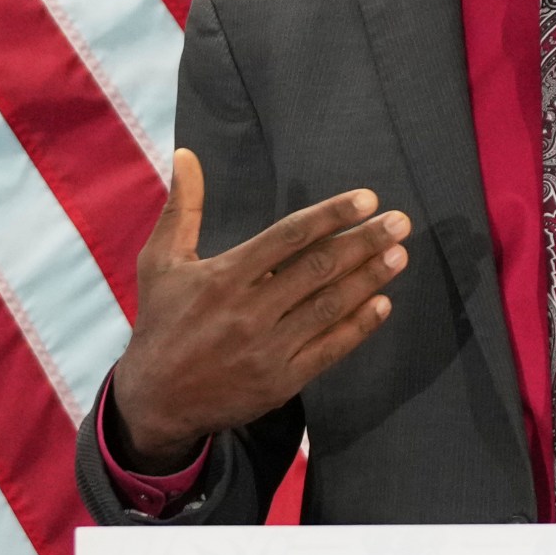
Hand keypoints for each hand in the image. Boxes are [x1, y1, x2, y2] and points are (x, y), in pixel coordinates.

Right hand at [107, 149, 410, 471]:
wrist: (156, 400)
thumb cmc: (162, 322)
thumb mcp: (161, 261)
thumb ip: (182, 208)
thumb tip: (184, 154)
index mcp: (224, 276)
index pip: (288, 237)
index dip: (330, 216)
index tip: (366, 199)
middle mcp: (249, 310)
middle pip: (318, 269)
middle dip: (363, 242)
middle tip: (399, 222)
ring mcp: (268, 348)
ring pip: (329, 306)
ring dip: (369, 279)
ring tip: (399, 254)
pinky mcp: (281, 381)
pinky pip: (329, 349)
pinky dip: (359, 326)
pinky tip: (382, 304)